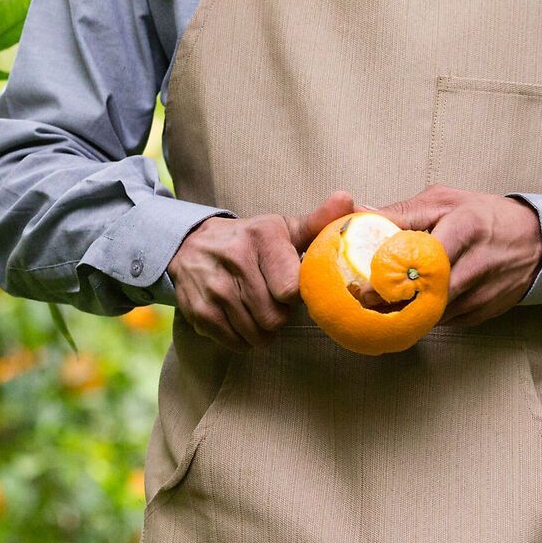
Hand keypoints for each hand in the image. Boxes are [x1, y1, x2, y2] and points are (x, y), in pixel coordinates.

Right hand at [167, 191, 354, 349]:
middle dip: (281, 316)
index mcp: (263, 236)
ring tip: (259, 308)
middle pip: (275, 317)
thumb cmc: (252, 239)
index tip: (293, 287)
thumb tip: (348, 200)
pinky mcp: (199, 309)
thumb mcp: (284, 228)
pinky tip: (242, 317)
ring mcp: (214, 286)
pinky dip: (243, 338)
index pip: (291, 289)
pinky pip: (234, 342)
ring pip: (256, 333)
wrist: (193, 244)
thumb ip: (319, 221)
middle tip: (275, 300)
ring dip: (263, 329)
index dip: (297, 295)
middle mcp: (235, 258)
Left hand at [374, 185, 541, 325]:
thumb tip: (360, 215)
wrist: (536, 241)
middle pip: (426, 293)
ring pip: (431, 314)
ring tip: (378, 306)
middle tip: (363, 301)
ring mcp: (480, 295)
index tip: (363, 282)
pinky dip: (424, 316)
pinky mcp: (481, 315)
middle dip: (392, 300)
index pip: (423, 256)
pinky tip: (410, 307)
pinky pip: (443, 321)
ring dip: (405, 311)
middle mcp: (475, 265)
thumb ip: (402, 212)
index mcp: (465, 228)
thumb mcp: (444, 200)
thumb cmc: (484, 215)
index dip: (391, 272)